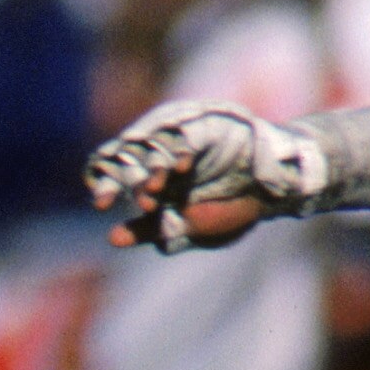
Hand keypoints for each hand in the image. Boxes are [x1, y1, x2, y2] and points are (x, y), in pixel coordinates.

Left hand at [85, 99, 322, 251]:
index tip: (100, 204)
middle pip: (130, 159)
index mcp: (148, 180)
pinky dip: (183, 149)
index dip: (106, 186)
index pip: (117, 177)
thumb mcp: (187, 229)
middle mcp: (159, 158)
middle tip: (113, 196)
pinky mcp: (205, 130)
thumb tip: (111, 239)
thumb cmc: (226, 211)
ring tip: (154, 189)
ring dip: (153, 168)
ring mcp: (180, 142)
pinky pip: (189, 137)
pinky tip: (181, 166)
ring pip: (156, 147)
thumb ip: (150, 230)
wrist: (270, 193)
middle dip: (122, 178)